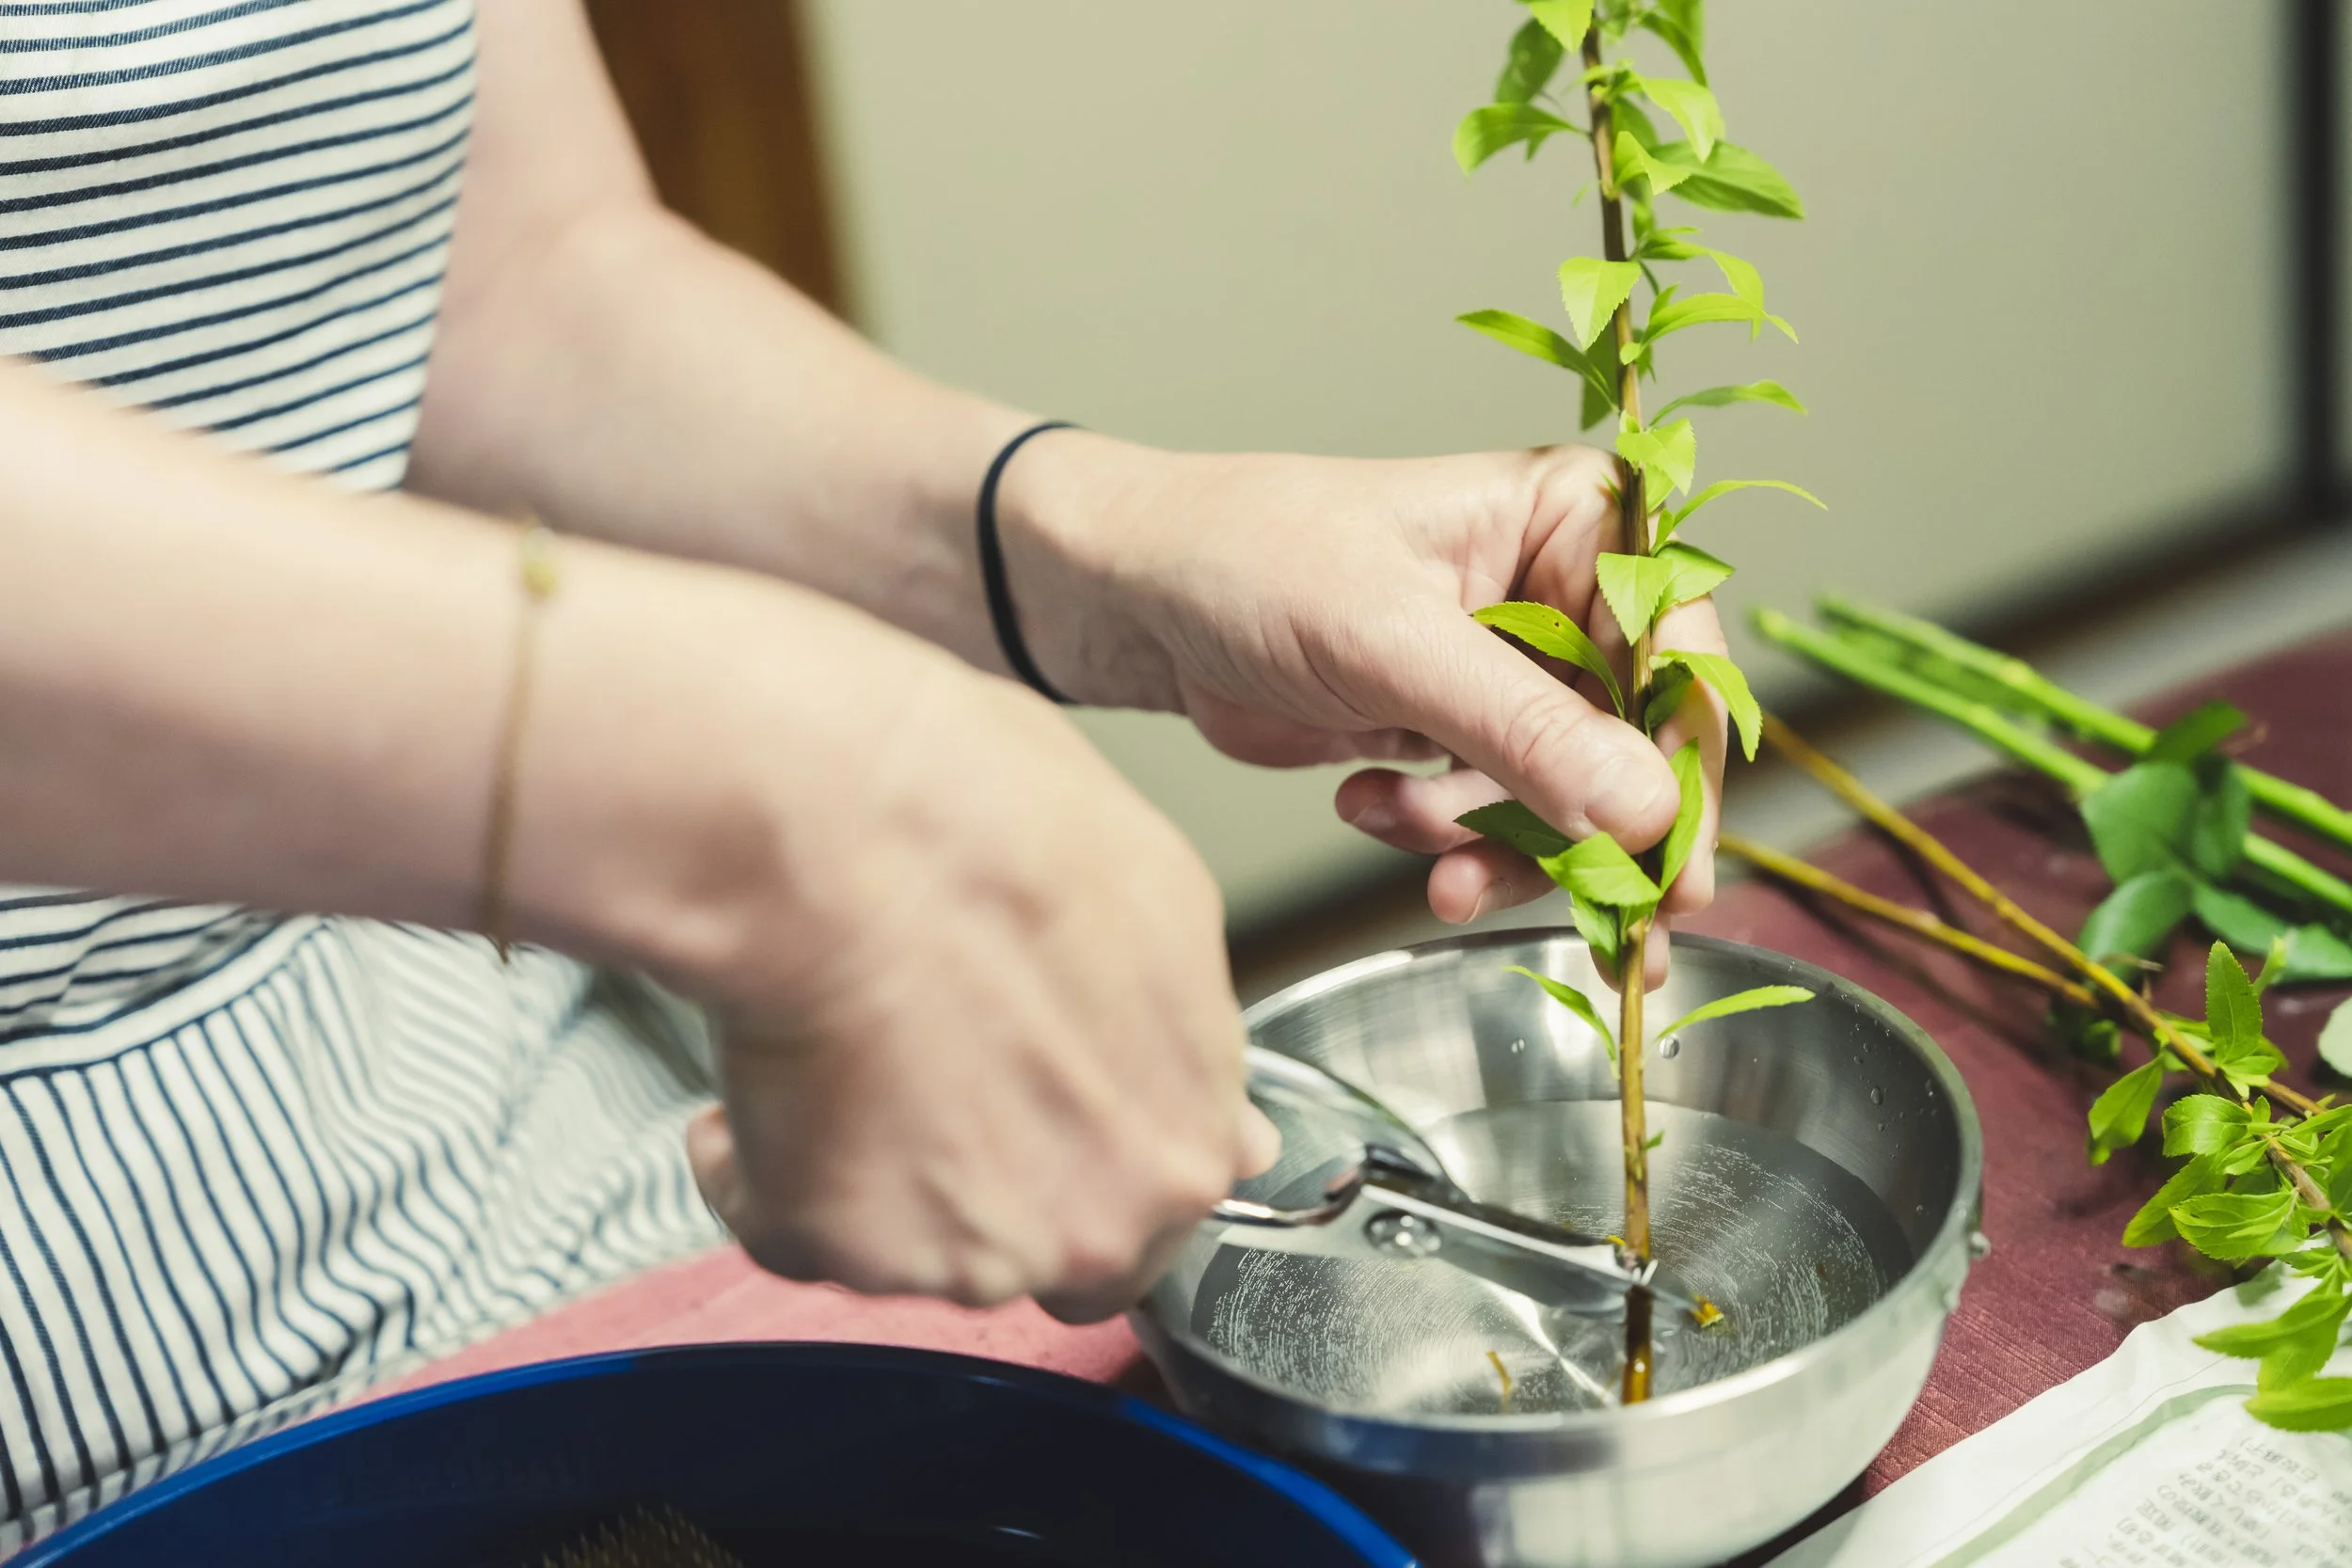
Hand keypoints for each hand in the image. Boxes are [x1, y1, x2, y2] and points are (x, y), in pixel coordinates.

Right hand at [521, 554, 1274, 1319]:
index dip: (1086, 1152)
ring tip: (853, 1046)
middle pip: (1045, 1246)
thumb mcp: (1164, 907)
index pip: (1156, 1209)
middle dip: (993, 1182)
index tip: (1039, 1111)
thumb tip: (1227, 1112)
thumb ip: (1191, 1043)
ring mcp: (967, 1255)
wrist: (851, 833)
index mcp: (1186, 1143)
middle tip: (938, 1073)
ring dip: (883, 1173)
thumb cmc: (997, 825)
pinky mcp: (838, 1251)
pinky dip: (769, 1168)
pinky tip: (777, 1074)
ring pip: (918, 1247)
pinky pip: (794, 1228)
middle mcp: (1094, 1226)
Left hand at [1004, 437, 1725, 982]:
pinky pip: (1499, 817)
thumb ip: (1522, 731)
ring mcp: (1515, 668)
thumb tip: (1647, 810)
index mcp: (1577, 521)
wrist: (1141, 600)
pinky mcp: (1462, 733)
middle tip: (1615, 931)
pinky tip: (1368, 805)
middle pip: (1639, 739)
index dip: (1683, 764)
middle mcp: (1565, 591)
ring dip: (1504, 850)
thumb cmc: (1253, 559)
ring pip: (1572, 796)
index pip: (1676, 651)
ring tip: (1431, 870)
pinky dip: (1444, 839)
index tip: (1671, 865)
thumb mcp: (1392, 643)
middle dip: (1600, 835)